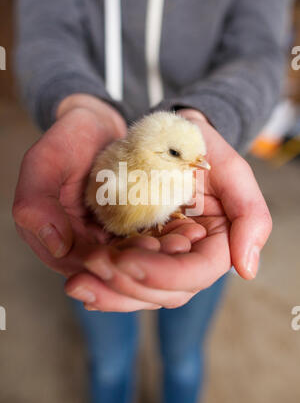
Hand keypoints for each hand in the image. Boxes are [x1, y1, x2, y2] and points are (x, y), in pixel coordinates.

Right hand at [13, 95, 204, 310]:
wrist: (94, 128)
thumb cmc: (67, 142)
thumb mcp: (44, 163)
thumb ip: (36, 203)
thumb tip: (56, 246)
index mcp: (58, 242)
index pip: (86, 267)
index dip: (116, 265)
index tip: (147, 246)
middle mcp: (85, 250)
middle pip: (116, 274)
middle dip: (148, 266)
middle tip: (177, 246)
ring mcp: (111, 243)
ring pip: (138, 266)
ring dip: (164, 259)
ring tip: (185, 241)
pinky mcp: (132, 233)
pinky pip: (151, 246)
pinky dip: (168, 242)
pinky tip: (188, 232)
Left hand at [68, 108, 271, 310]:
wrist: (166, 135)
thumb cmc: (199, 146)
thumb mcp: (230, 169)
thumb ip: (251, 215)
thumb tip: (248, 270)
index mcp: (215, 243)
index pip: (196, 273)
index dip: (166, 275)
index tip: (129, 261)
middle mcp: (187, 257)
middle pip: (165, 292)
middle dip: (129, 285)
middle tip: (94, 264)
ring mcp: (160, 257)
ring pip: (140, 292)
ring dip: (109, 291)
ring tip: (79, 280)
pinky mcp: (135, 252)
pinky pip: (120, 278)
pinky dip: (101, 285)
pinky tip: (80, 281)